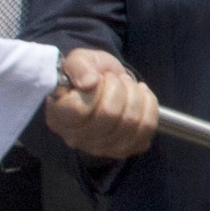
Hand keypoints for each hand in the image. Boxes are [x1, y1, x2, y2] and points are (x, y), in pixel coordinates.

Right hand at [42, 49, 157, 162]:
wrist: (104, 83)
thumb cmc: (88, 73)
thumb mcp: (79, 60)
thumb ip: (79, 67)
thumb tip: (89, 82)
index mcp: (59, 116)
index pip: (79, 109)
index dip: (97, 88)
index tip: (99, 78)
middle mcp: (76, 138)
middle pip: (109, 115)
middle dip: (120, 88)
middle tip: (116, 79)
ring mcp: (100, 148)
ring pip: (132, 122)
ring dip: (136, 96)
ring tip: (128, 86)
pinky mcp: (124, 150)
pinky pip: (147, 129)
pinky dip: (150, 107)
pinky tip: (141, 97)